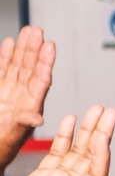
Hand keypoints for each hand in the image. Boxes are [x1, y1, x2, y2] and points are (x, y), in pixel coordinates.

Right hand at [0, 25, 52, 167]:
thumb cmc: (4, 145)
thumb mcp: (14, 135)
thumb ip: (25, 123)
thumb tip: (38, 119)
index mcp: (30, 106)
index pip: (41, 80)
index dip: (45, 63)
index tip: (50, 46)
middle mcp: (22, 97)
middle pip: (30, 69)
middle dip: (34, 49)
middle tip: (38, 31)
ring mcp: (10, 93)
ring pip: (17, 66)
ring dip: (22, 49)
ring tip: (28, 30)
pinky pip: (3, 71)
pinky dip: (5, 57)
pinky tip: (9, 43)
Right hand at [0, 103, 114, 175]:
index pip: (96, 173)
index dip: (102, 155)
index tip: (104, 136)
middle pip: (92, 155)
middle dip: (101, 133)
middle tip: (111, 111)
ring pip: (78, 150)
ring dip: (87, 130)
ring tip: (97, 109)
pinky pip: (57, 152)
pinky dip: (64, 136)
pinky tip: (69, 119)